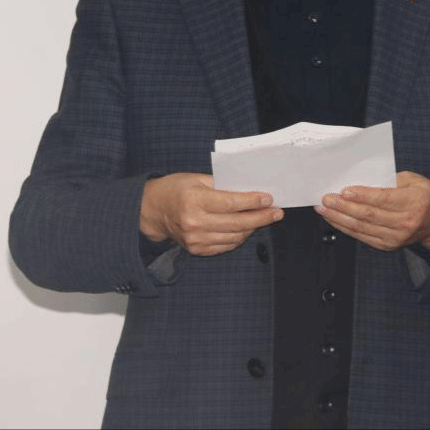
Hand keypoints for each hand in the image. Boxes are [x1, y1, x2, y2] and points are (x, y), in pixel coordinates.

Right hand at [140, 173, 282, 255]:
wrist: (153, 210)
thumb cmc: (177, 189)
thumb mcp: (197, 178)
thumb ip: (223, 185)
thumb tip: (251, 190)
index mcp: (194, 201)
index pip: (231, 203)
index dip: (253, 201)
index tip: (269, 198)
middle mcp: (194, 223)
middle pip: (237, 222)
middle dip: (261, 217)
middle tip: (277, 212)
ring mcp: (195, 239)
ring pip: (234, 237)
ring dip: (253, 228)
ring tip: (265, 218)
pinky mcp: (197, 250)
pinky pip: (226, 246)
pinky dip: (240, 237)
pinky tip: (248, 228)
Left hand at [315, 170, 429, 252]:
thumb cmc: (423, 197)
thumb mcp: (414, 180)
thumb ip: (390, 179)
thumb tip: (362, 179)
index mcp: (414, 203)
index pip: (383, 199)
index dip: (362, 195)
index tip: (344, 190)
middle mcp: (405, 223)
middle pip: (368, 215)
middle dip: (343, 206)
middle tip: (326, 198)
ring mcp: (395, 237)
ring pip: (361, 227)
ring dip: (339, 217)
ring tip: (324, 208)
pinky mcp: (387, 246)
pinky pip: (361, 236)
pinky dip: (345, 227)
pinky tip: (334, 219)